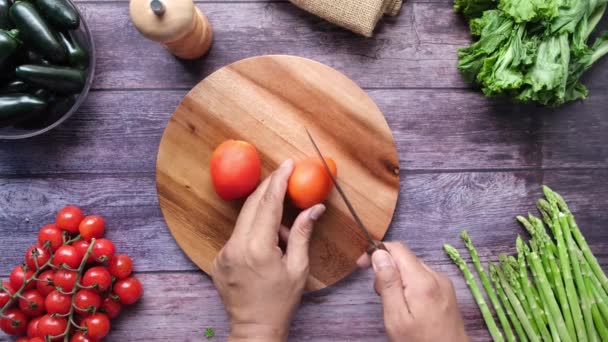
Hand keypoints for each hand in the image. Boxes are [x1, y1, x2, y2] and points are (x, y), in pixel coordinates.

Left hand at [211, 159, 325, 341]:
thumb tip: (314, 208)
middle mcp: (235, 246)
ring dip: (264, 216)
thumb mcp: (298, 268)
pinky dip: (253, 232)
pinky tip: (268, 247)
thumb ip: (303, 234)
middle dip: (269, 188)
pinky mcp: (218, 259)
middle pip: (252, 204)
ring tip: (283, 235)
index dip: (279, 181)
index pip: (268, 204)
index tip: (287, 164)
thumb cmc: (280, 302)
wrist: (254, 329)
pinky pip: (238, 235)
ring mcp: (223, 252)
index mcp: (257, 247)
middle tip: (284, 175)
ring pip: (245, 220)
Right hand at [358, 242, 467, 341]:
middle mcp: (436, 276)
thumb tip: (379, 254)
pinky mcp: (446, 292)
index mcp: (422, 280)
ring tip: (394, 304)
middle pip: (405, 258)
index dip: (377, 251)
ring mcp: (444, 283)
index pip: (397, 248)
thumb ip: (388, 284)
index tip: (361, 265)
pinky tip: (408, 305)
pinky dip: (410, 285)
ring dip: (398, 278)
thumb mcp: (396, 317)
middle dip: (387, 269)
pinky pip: (423, 278)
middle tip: (380, 295)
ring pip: (413, 268)